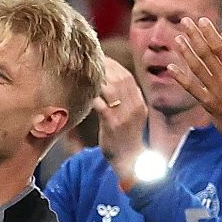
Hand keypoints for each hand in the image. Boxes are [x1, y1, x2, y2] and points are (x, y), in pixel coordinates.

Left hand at [92, 55, 147, 170]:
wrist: (130, 162)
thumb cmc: (125, 138)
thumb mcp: (130, 116)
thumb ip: (123, 100)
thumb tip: (109, 84)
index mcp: (139, 102)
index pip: (127, 76)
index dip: (113, 65)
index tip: (99, 59)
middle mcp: (135, 106)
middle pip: (120, 78)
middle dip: (104, 67)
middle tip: (88, 62)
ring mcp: (125, 115)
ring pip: (112, 88)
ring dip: (97, 79)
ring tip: (83, 73)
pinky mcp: (114, 124)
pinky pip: (101, 105)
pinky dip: (92, 96)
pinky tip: (82, 92)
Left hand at [168, 18, 221, 155]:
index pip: (221, 47)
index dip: (210, 33)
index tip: (202, 20)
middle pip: (205, 53)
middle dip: (194, 35)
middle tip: (184, 21)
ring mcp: (215, 93)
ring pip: (196, 68)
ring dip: (185, 52)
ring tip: (176, 37)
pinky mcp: (208, 105)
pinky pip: (192, 88)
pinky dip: (181, 77)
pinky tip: (171, 67)